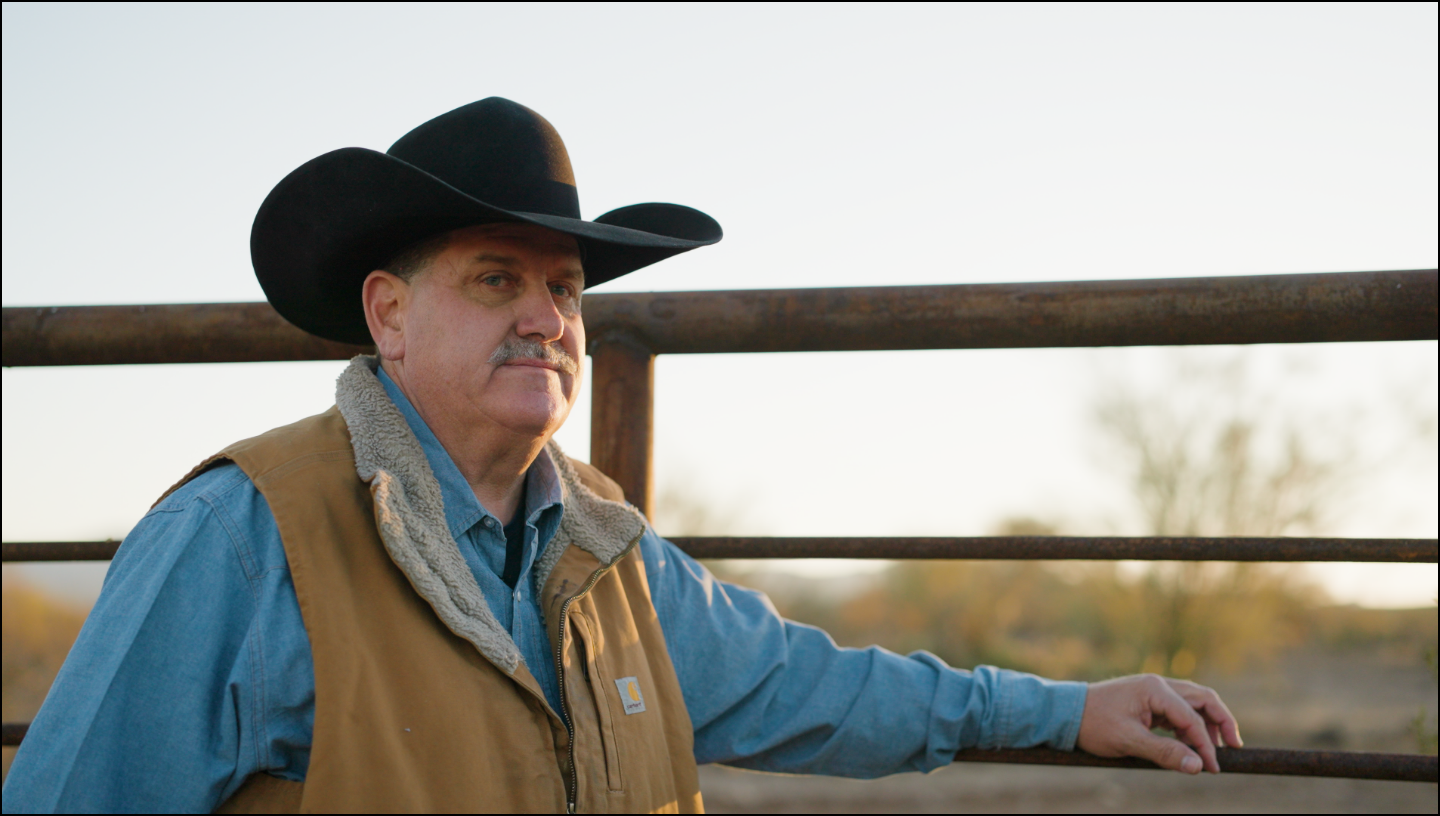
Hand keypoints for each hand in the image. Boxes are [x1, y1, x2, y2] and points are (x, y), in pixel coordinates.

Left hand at [1077, 674, 1242, 774]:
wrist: (1065, 713)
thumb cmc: (1094, 724)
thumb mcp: (1129, 741)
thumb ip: (1165, 753)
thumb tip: (1198, 767)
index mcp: (1155, 689)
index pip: (1192, 717)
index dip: (1206, 745)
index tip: (1213, 768)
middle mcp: (1158, 685)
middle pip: (1203, 699)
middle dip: (1221, 722)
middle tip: (1234, 747)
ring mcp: (1154, 691)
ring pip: (1193, 703)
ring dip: (1206, 725)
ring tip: (1211, 751)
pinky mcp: (1148, 700)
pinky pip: (1178, 710)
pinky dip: (1189, 726)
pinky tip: (1190, 745)